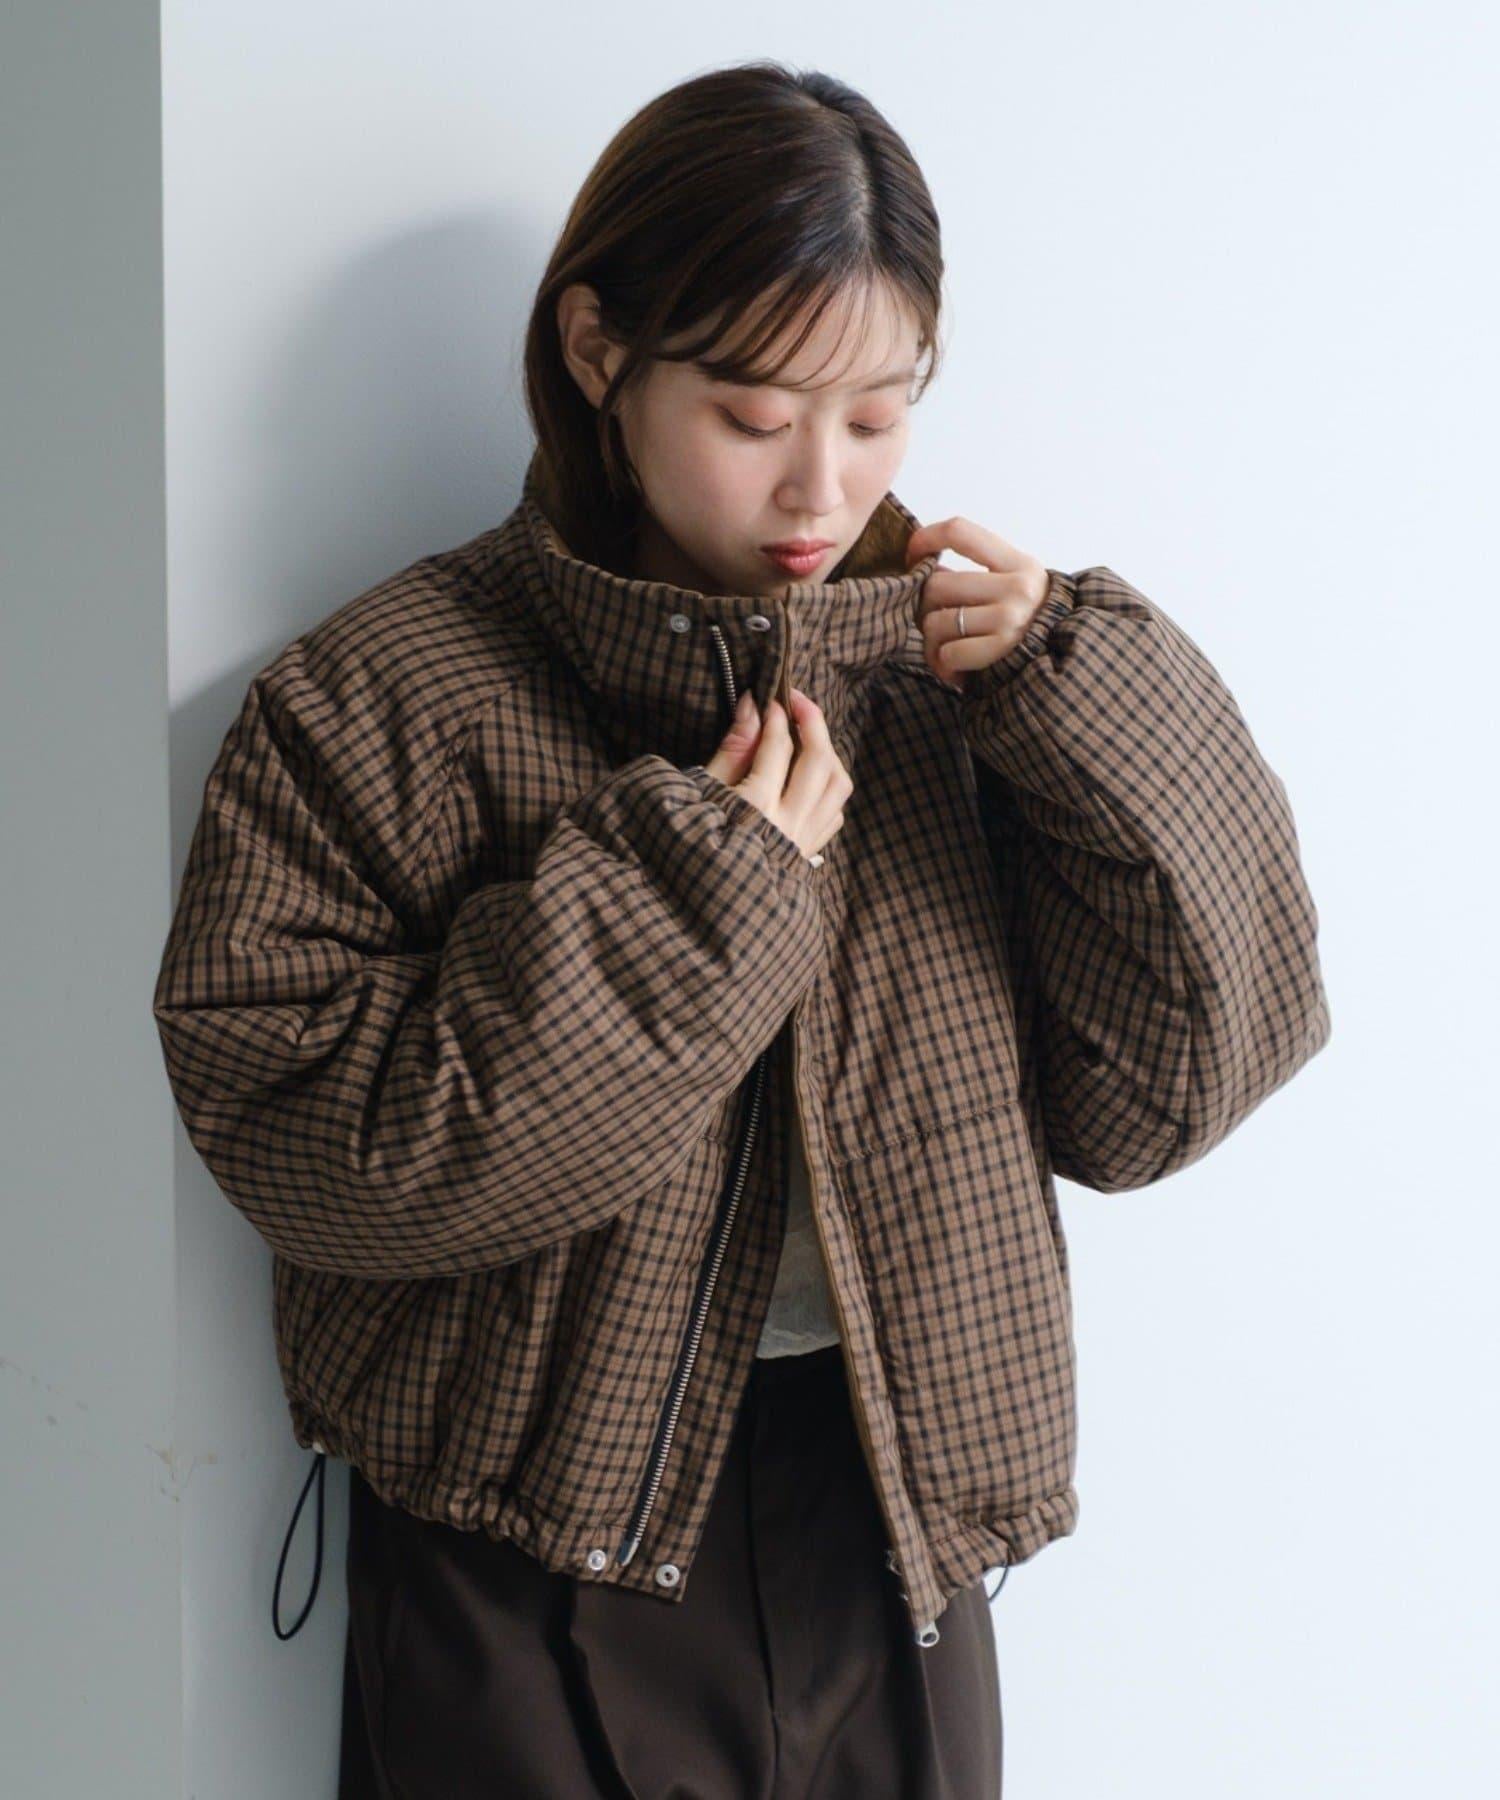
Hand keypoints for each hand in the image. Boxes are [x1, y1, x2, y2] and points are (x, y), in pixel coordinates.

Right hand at [704, 687, 851, 863]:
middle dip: (813, 722)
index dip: (777, 716)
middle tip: (798, 701)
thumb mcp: (704, 793)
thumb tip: (753, 707)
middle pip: (820, 761)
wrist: (701, 900)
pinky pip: (834, 811)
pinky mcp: (807, 852)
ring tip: (808, 738)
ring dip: (828, 753)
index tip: (771, 698)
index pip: (779, 747)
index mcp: (757, 808)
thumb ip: (734, 750)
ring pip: (837, 785)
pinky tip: (810, 778)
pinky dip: (829, 786)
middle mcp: (789, 824)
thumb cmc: (691, 843)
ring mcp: (803, 840)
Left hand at [905, 516, 1050, 694]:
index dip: (926, 539)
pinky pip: (948, 653)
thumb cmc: (1028, 625)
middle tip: (936, 622)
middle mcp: (1017, 587)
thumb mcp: (1016, 586)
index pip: (960, 531)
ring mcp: (1010, 618)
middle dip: (925, 607)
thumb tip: (924, 567)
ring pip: (936, 621)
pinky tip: (957, 667)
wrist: (1061, 660)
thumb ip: (976, 574)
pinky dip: (944, 664)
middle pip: (937, 584)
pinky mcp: (1002, 650)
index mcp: (1017, 563)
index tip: (913, 556)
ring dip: (932, 641)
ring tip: (947, 648)